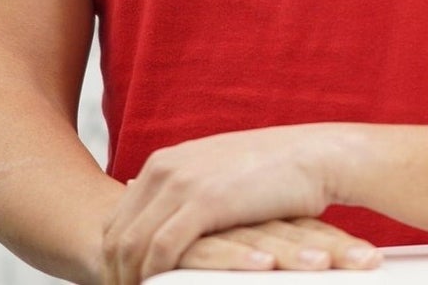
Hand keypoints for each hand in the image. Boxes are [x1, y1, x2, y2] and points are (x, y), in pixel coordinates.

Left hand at [101, 124, 343, 282]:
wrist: (312, 155)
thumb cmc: (272, 170)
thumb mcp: (217, 172)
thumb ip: (186, 187)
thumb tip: (162, 212)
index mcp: (165, 162)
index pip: (118, 219)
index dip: (114, 258)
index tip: (123, 284)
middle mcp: (165, 168)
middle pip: (116, 234)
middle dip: (115, 273)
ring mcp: (182, 183)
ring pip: (132, 246)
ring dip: (132, 280)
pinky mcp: (204, 202)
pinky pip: (161, 250)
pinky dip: (154, 278)